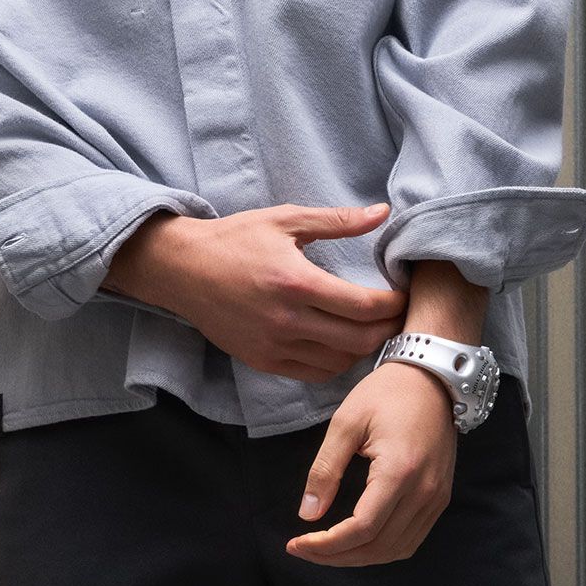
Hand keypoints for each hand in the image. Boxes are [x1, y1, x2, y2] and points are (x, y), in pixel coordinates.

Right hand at [103, 201, 406, 378]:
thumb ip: (337, 220)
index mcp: (296, 282)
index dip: (393, 304)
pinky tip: (342, 343)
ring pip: (339, 362)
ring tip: (373, 329)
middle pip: (358, 340)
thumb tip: (382, 212)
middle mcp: (286, 321)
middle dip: (387, 329)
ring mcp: (273, 346)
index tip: (403, 294)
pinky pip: (313, 373)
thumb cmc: (234, 240)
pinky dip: (336, 362)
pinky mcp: (263, 361)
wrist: (182, 269)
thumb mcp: (285, 219)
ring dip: (364, 348)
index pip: (363, 306)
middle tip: (398, 315)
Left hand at [285, 360, 458, 566]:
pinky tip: (357, 541)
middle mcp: (424, 491)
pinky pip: (411, 539)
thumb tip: (307, 513)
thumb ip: (325, 469)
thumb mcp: (345, 423)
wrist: (433, 378)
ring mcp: (436, 497)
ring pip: (396, 549)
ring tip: (326, 550)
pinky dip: (381, 549)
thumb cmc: (388, 393)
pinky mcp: (439, 497)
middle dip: (336, 556)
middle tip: (304, 550)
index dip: (326, 544)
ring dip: (358, 557)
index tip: (296, 543)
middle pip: (378, 546)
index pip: (362, 528)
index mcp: (399, 471)